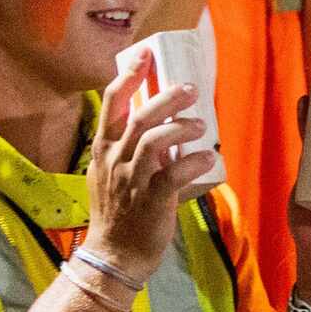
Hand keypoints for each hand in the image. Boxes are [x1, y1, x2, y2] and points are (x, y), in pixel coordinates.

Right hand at [81, 57, 217, 280]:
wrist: (112, 256)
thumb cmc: (116, 216)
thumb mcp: (110, 177)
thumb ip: (130, 153)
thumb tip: (162, 135)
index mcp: (104, 149)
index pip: (112, 103)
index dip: (129, 76)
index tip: (145, 55)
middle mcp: (114, 160)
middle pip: (139, 116)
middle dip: (167, 97)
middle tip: (190, 88)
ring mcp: (131, 180)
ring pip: (154, 140)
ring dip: (181, 127)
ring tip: (200, 124)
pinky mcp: (151, 200)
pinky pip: (173, 174)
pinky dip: (193, 162)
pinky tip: (207, 157)